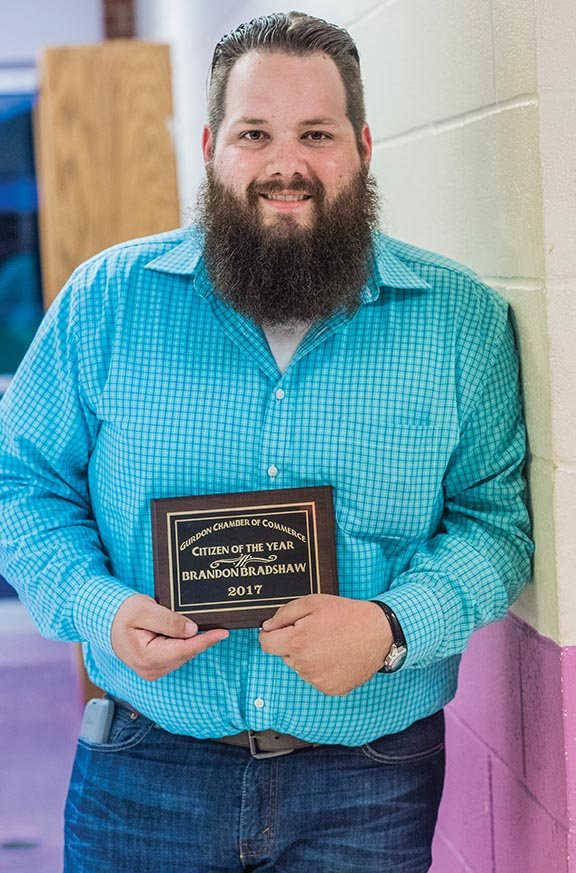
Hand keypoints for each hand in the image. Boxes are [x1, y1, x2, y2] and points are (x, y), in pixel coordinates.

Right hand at [111, 594, 228, 680]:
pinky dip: (183, 643)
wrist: (108, 623)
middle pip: (186, 652)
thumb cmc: (123, 614)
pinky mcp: (157, 668)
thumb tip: (192, 630)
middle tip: (204, 619)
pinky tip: (178, 631)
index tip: (223, 632)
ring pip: (183, 653)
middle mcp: (151, 670)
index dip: (206, 641)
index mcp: (146, 658)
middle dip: (198, 637)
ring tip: (174, 622)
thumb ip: (168, 621)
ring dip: (189, 639)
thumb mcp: (145, 610)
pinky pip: (178, 654)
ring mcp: (154, 671)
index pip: (184, 650)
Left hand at [259, 594, 392, 695]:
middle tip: (316, 632)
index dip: (270, 634)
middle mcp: (304, 665)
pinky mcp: (331, 689)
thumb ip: (284, 614)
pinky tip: (336, 655)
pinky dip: (322, 668)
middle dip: (294, 643)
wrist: (378, 633)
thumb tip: (267, 627)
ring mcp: (318, 680)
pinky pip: (316, 678)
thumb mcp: (313, 602)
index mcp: (297, 643)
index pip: (266, 644)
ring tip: (330, 642)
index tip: (280, 630)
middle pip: (285, 655)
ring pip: (301, 667)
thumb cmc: (347, 616)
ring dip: (308, 656)